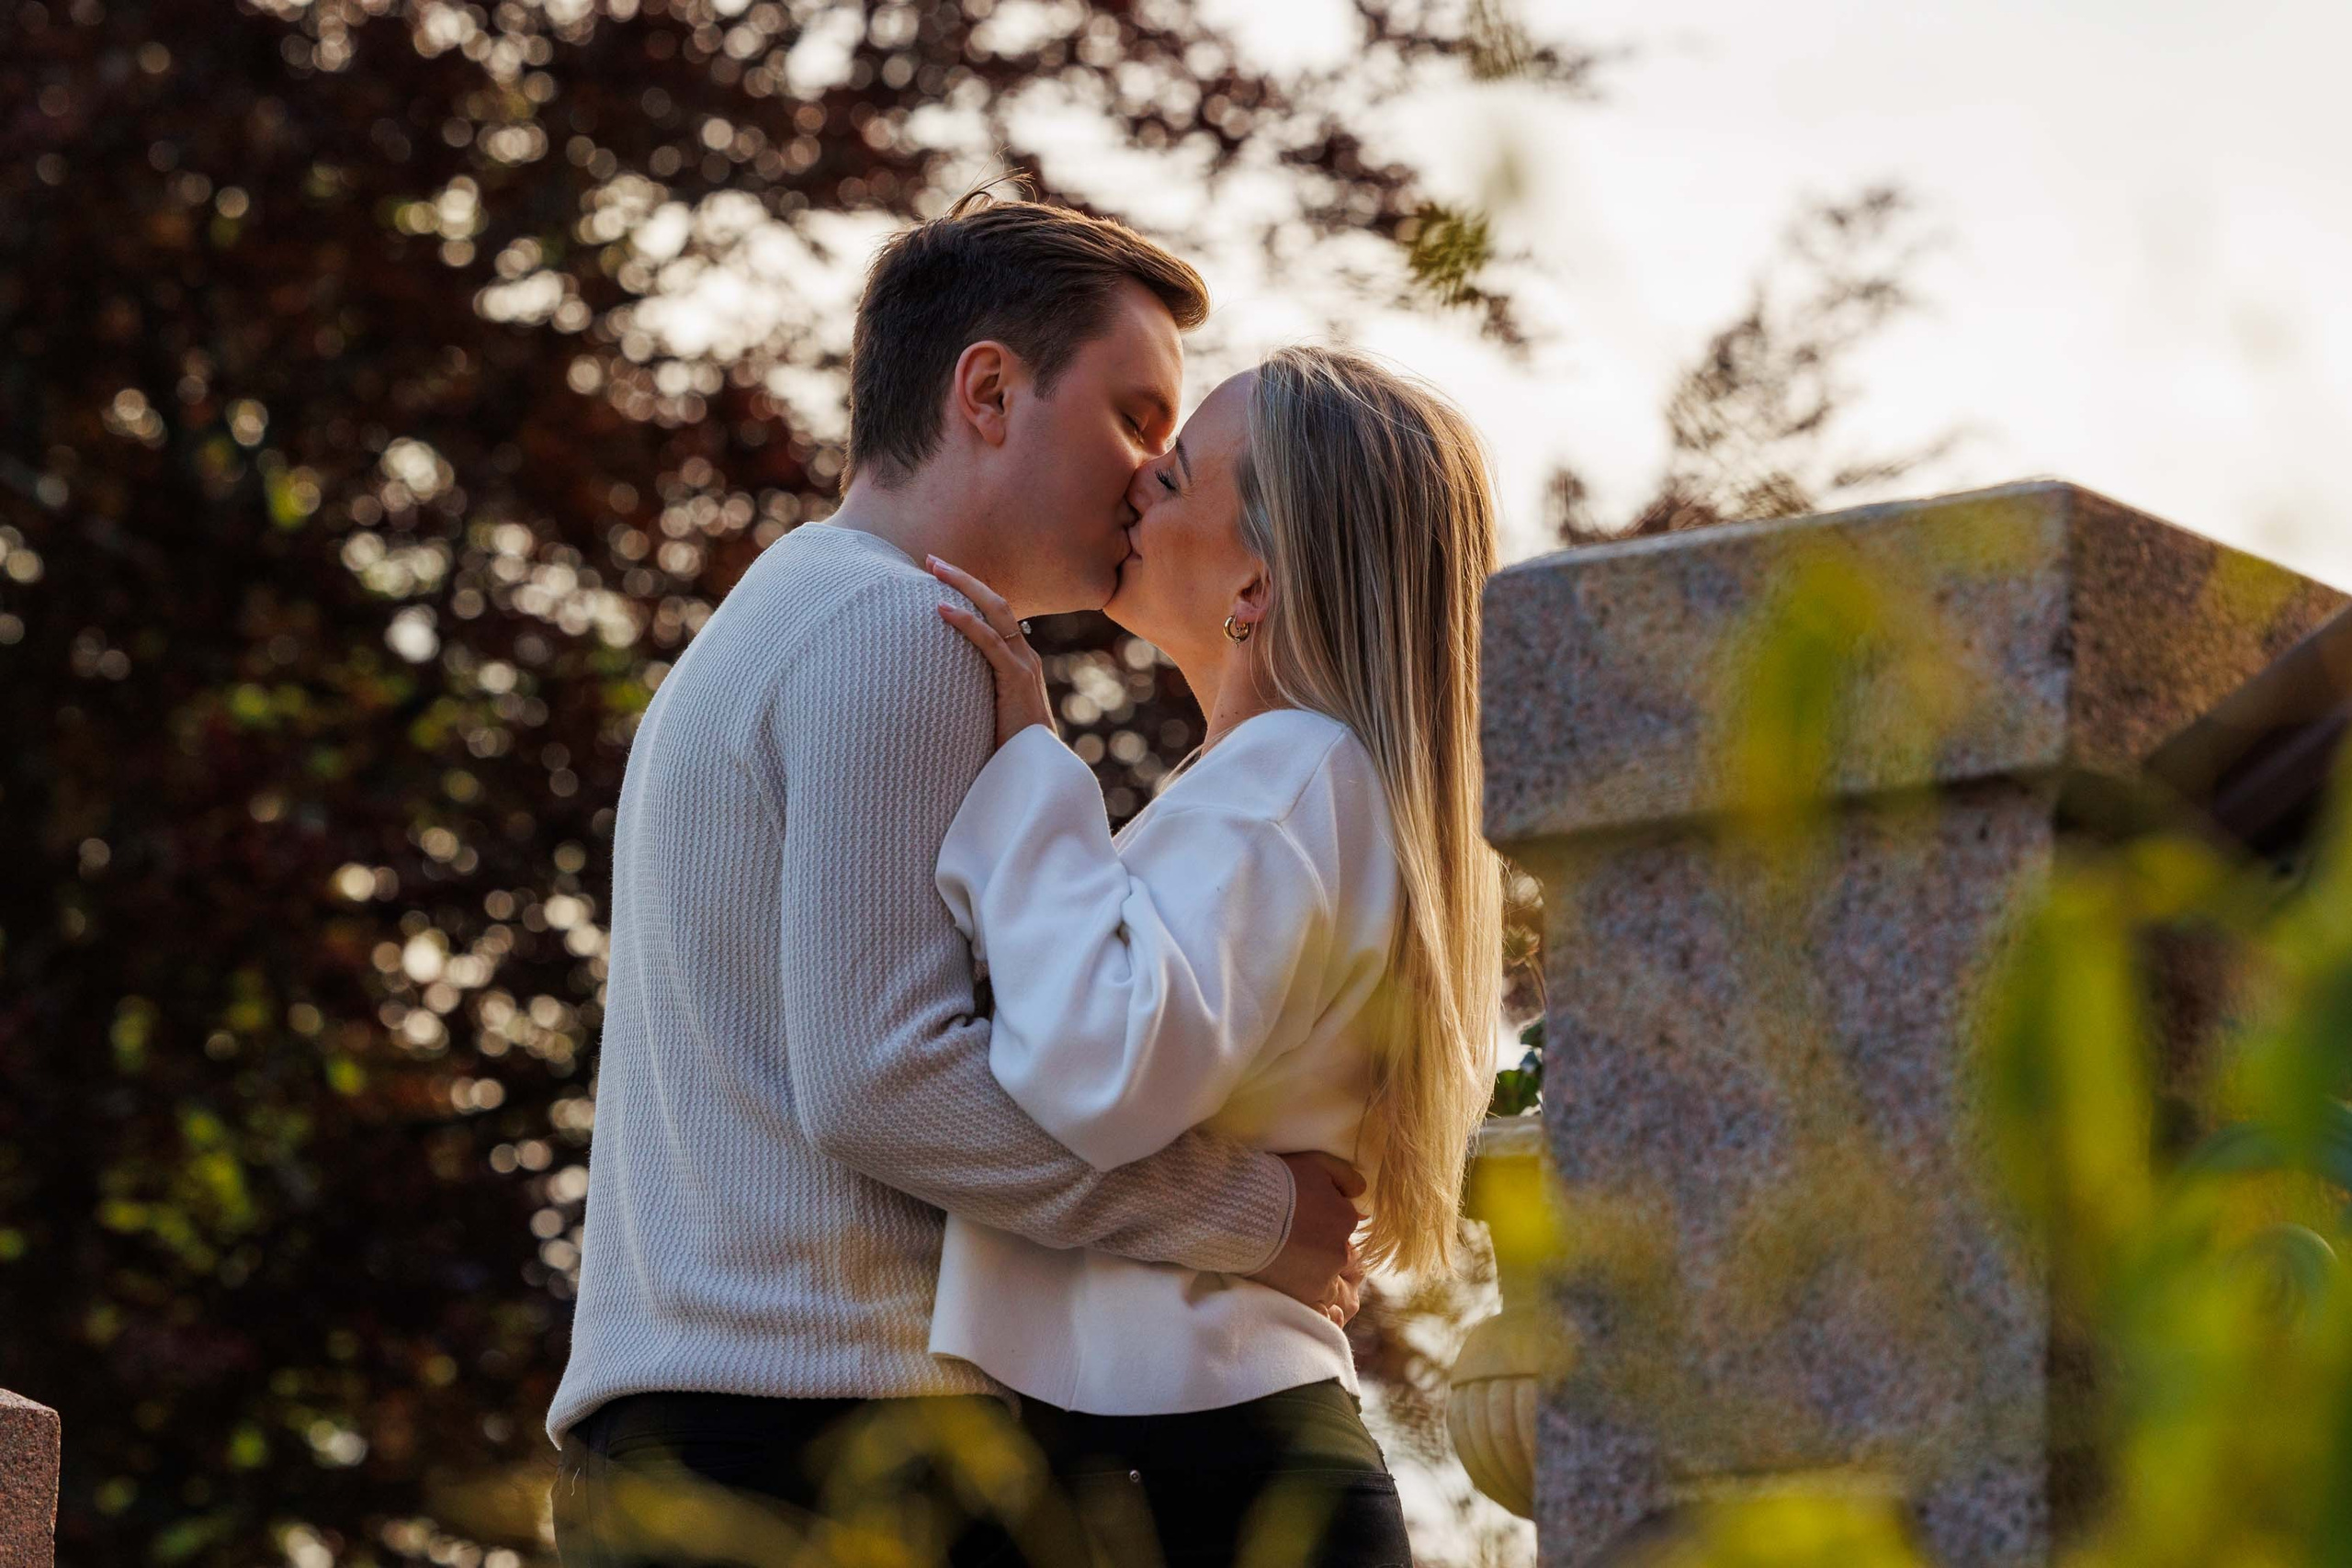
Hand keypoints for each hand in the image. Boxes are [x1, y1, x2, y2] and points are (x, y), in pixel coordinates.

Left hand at [928, 556, 1054, 750]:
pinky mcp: (1017, 679)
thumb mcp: (988, 712)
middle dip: (964, 578)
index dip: (970, 592)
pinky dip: (965, 622)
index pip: (995, 615)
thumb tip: (942, 690)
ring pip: (995, 611)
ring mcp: (1024, 664)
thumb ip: (974, 694)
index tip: (940, 577)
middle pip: (995, 602)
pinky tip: (941, 608)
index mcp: (1019, 661)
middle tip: (932, 559)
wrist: (1036, 772)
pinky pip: (990, 641)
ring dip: (963, 586)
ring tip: (933, 570)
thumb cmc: (1009, 748)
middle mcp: (1025, 656)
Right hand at [1249, 1151, 1370, 1326]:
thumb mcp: (1315, 1164)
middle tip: (1291, 1241)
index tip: (1301, 1221)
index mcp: (1346, 1219)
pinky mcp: (1302, 1298)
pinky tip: (1288, 1282)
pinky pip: (1316, 1306)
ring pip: (1327, 1282)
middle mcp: (1340, 1252)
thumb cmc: (1274, 1182)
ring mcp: (1322, 1279)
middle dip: (1319, 1249)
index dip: (1323, 1223)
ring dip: (1312, 1275)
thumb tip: (1361, 1193)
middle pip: (1336, 1255)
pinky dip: (1305, 1296)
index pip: (1343, 1226)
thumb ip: (1345, 1177)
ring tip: (1284, 1261)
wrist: (1236, 1210)